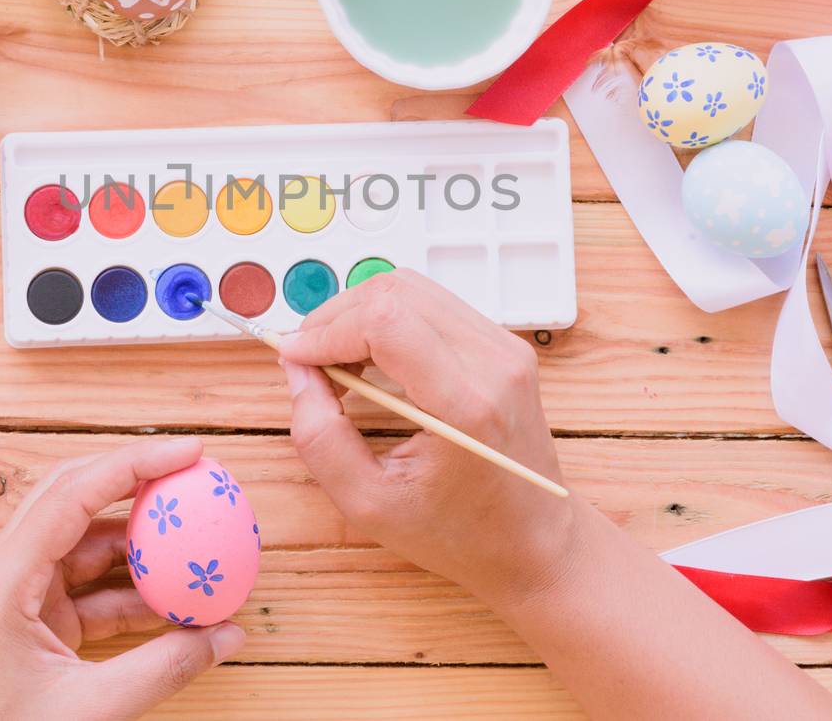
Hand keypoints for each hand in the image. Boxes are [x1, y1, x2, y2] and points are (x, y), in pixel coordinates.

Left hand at [0, 437, 245, 720]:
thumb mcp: (91, 709)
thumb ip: (164, 668)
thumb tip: (228, 636)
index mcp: (1, 583)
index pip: (71, 494)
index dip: (133, 463)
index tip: (189, 452)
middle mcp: (3, 576)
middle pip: (74, 500)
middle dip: (137, 484)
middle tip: (194, 476)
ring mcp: (16, 597)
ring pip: (86, 546)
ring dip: (142, 549)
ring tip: (197, 547)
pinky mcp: (31, 622)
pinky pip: (89, 589)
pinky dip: (132, 593)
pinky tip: (177, 603)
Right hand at [278, 269, 573, 609]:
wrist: (537, 543)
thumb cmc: (459, 534)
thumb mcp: (369, 504)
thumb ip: (319, 437)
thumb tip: (296, 369)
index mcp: (467, 405)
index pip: (386, 321)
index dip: (327, 330)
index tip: (294, 356)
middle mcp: (494, 363)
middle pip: (395, 292)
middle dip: (336, 318)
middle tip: (308, 361)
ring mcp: (505, 348)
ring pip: (412, 288)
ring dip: (360, 315)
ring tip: (337, 362)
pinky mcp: (504, 346)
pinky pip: (433, 305)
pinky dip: (389, 319)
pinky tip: (373, 361)